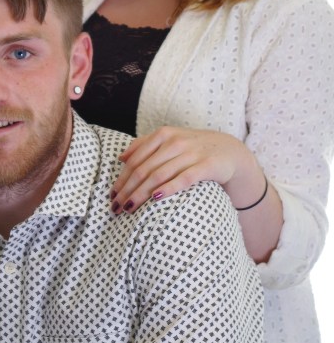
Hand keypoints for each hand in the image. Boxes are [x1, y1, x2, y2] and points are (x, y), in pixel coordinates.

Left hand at [111, 126, 253, 213]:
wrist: (229, 151)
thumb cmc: (193, 148)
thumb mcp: (170, 140)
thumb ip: (145, 145)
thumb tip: (121, 158)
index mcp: (163, 134)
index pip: (135, 159)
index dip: (121, 178)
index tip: (112, 195)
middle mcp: (175, 142)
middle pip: (143, 169)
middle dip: (126, 189)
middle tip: (115, 207)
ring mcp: (191, 153)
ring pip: (158, 175)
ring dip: (140, 193)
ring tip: (128, 208)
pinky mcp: (206, 166)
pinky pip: (183, 178)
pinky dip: (168, 188)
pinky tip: (155, 199)